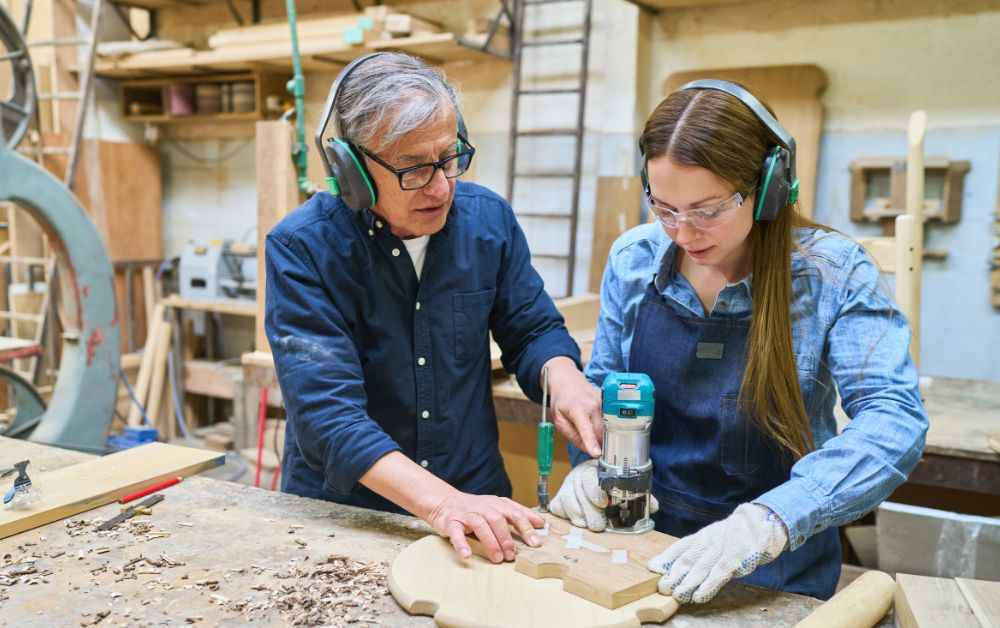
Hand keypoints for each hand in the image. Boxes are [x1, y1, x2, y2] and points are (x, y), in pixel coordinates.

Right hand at [425, 490, 543, 563]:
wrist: (445, 503)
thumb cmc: (476, 509)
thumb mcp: (497, 508)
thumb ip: (516, 515)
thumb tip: (541, 524)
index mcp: (497, 504)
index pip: (515, 513)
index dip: (526, 527)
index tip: (535, 542)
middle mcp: (483, 507)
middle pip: (498, 519)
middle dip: (507, 538)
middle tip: (512, 555)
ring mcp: (467, 514)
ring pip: (480, 525)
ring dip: (490, 542)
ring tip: (497, 558)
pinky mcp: (451, 522)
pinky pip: (456, 533)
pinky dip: (462, 544)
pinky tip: (467, 555)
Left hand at [544, 357, 602, 456]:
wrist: (567, 380)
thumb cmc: (561, 400)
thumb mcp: (558, 420)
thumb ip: (571, 435)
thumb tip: (587, 449)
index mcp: (577, 409)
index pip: (586, 429)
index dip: (591, 443)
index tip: (597, 453)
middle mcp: (593, 404)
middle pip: (600, 432)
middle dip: (598, 444)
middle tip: (593, 449)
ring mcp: (603, 402)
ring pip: (608, 427)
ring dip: (602, 435)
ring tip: (593, 433)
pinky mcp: (608, 401)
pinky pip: (610, 419)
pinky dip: (605, 426)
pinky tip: (596, 422)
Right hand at [549, 459, 658, 531]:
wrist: (590, 480)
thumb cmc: (610, 486)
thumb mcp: (624, 487)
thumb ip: (639, 496)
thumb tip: (654, 506)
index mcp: (596, 470)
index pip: (590, 477)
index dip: (595, 491)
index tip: (603, 503)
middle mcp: (578, 475)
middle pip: (578, 492)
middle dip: (590, 512)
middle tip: (599, 525)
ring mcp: (566, 487)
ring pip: (567, 502)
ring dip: (579, 516)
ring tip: (589, 524)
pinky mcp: (558, 499)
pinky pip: (557, 509)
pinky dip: (567, 517)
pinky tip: (578, 520)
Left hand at [647, 503, 787, 603]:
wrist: (762, 521)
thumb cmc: (733, 534)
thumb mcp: (711, 537)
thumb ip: (693, 549)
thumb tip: (667, 564)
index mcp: (701, 536)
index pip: (680, 547)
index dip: (666, 558)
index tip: (652, 568)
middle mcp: (709, 541)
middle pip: (688, 559)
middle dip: (674, 574)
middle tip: (662, 587)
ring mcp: (722, 548)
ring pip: (701, 567)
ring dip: (688, 582)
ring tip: (677, 594)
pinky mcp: (737, 557)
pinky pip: (720, 573)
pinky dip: (709, 584)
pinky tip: (699, 595)